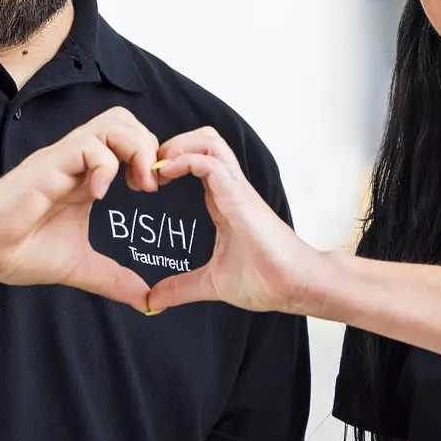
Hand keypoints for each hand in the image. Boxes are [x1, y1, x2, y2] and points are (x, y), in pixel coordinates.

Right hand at [0, 106, 160, 308]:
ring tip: (134, 187)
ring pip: (112, 123)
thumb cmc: (16, 251)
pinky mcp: (47, 166)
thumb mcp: (79, 266)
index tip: (156, 191)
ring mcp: (61, 159)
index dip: (150, 158)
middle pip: (124, 119)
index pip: (127, 140)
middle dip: (148, 146)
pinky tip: (99, 196)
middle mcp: (75, 160)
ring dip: (134, 150)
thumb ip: (113, 279)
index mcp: (85, 176)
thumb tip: (147, 301)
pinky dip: (105, 166)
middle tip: (149, 187)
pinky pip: (88, 146)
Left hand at [144, 127, 325, 314]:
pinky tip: (166, 175)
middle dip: (172, 144)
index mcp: (222, 200)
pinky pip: (211, 162)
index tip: (146, 183)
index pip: (197, 159)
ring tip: (157, 169)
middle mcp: (229, 188)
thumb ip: (180, 288)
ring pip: (209, 141)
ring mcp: (236, 189)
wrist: (295, 285)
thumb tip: (153, 301)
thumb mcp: (211, 283)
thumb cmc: (266, 279)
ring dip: (178, 146)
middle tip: (147, 171)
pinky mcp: (240, 196)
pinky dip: (185, 161)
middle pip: (203, 139)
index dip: (169, 161)